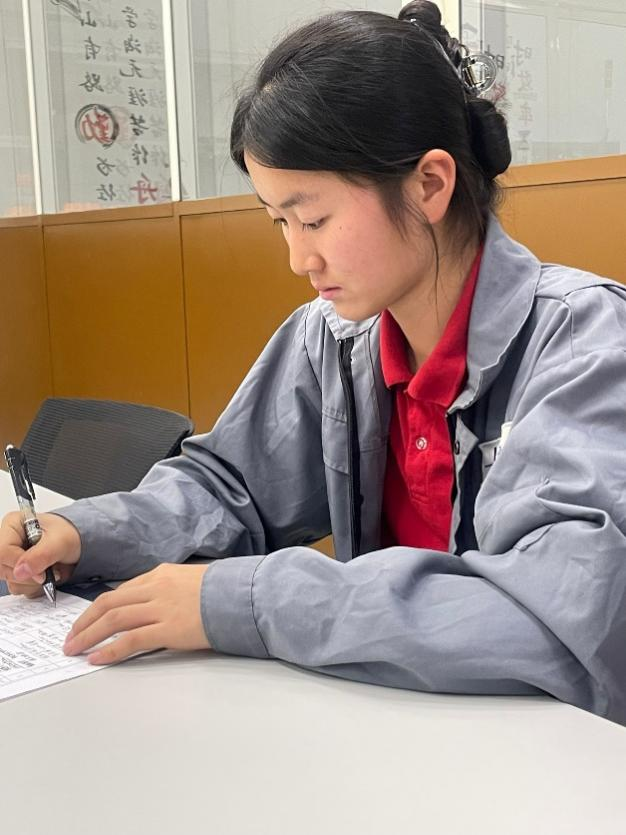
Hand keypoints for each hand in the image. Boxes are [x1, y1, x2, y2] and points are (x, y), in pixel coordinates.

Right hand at [0, 512, 80, 597]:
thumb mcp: (61, 541)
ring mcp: (11, 559)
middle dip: (29, 576)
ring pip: (11, 582)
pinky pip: (18, 588)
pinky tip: (47, 576)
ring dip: (34, 583)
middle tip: (49, 571)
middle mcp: (8, 541)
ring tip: (51, 570)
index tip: (42, 572)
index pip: (2, 551)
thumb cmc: (69, 534)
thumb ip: (42, 555)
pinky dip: (35, 587)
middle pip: (3, 569)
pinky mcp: (16, 572)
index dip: (19, 564)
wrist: (78, 543)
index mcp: (13, 525)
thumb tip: (20, 571)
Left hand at [63, 563, 210, 664]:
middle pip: (109, 603)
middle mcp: (156, 588)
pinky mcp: (168, 629)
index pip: (120, 591)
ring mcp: (161, 608)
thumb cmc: (223, 591)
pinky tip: (98, 658)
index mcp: (161, 574)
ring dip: (90, 636)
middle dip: (85, 622)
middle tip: (71, 637)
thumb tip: (152, 604)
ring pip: (114, 619)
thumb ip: (168, 589)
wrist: (243, 596)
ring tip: (75, 649)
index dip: (98, 608)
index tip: (86, 621)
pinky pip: (131, 639)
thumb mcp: (191, 580)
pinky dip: (110, 649)